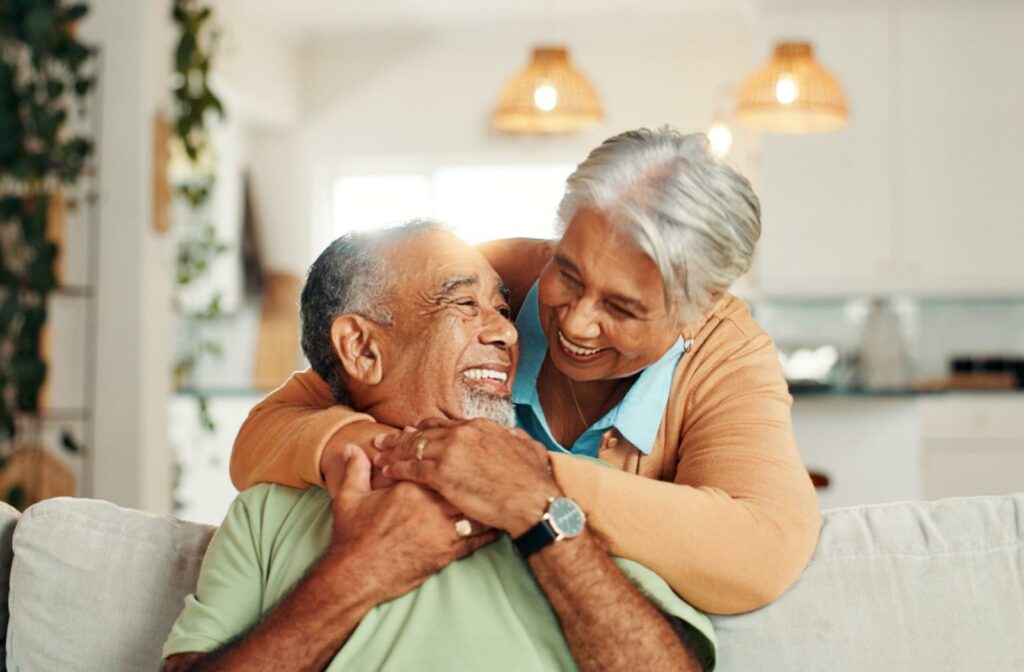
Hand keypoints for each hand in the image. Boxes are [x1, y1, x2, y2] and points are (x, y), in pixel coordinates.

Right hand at [323, 444, 498, 603]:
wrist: (357, 575)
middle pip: (462, 484)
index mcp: (410, 488)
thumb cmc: (353, 537)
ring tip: (501, 494)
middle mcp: (430, 506)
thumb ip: (355, 470)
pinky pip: (476, 539)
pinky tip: (498, 524)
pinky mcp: (447, 552)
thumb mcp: (350, 498)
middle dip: (476, 477)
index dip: (453, 459)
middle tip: (492, 470)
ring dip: (487, 502)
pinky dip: (489, 530)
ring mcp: (441, 530)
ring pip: (474, 509)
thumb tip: (351, 448)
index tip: (464, 454)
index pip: (439, 466)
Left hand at [373, 418, 560, 536]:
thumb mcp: (529, 450)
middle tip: (384, 439)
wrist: (532, 499)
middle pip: (424, 434)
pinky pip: (412, 469)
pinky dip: (396, 469)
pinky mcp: (442, 474)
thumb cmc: (534, 480)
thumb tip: (514, 436)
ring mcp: (451, 452)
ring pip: (413, 449)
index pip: (446, 425)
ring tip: (378, 454)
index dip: (427, 429)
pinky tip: (385, 471)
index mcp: (481, 427)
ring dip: (393, 451)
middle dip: (402, 437)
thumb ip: (516, 440)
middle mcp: (462, 434)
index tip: (414, 430)